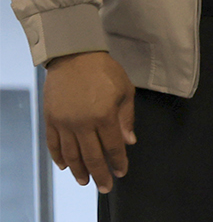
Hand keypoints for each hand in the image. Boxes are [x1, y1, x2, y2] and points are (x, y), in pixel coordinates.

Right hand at [43, 50, 134, 191]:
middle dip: (100, 174)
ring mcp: (64, 123)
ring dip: (79, 171)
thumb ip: (127, 118)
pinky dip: (59, 157)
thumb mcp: (125, 90)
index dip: (118, 162)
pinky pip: (54, 144)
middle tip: (105, 187)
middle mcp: (83, 123)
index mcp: (104, 116)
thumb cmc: (105, 71)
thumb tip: (130, 142)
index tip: (122, 172)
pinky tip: (65, 166)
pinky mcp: (51, 119)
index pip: (113, 147)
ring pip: (71, 154)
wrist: (75, 56)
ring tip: (85, 181)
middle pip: (92, 156)